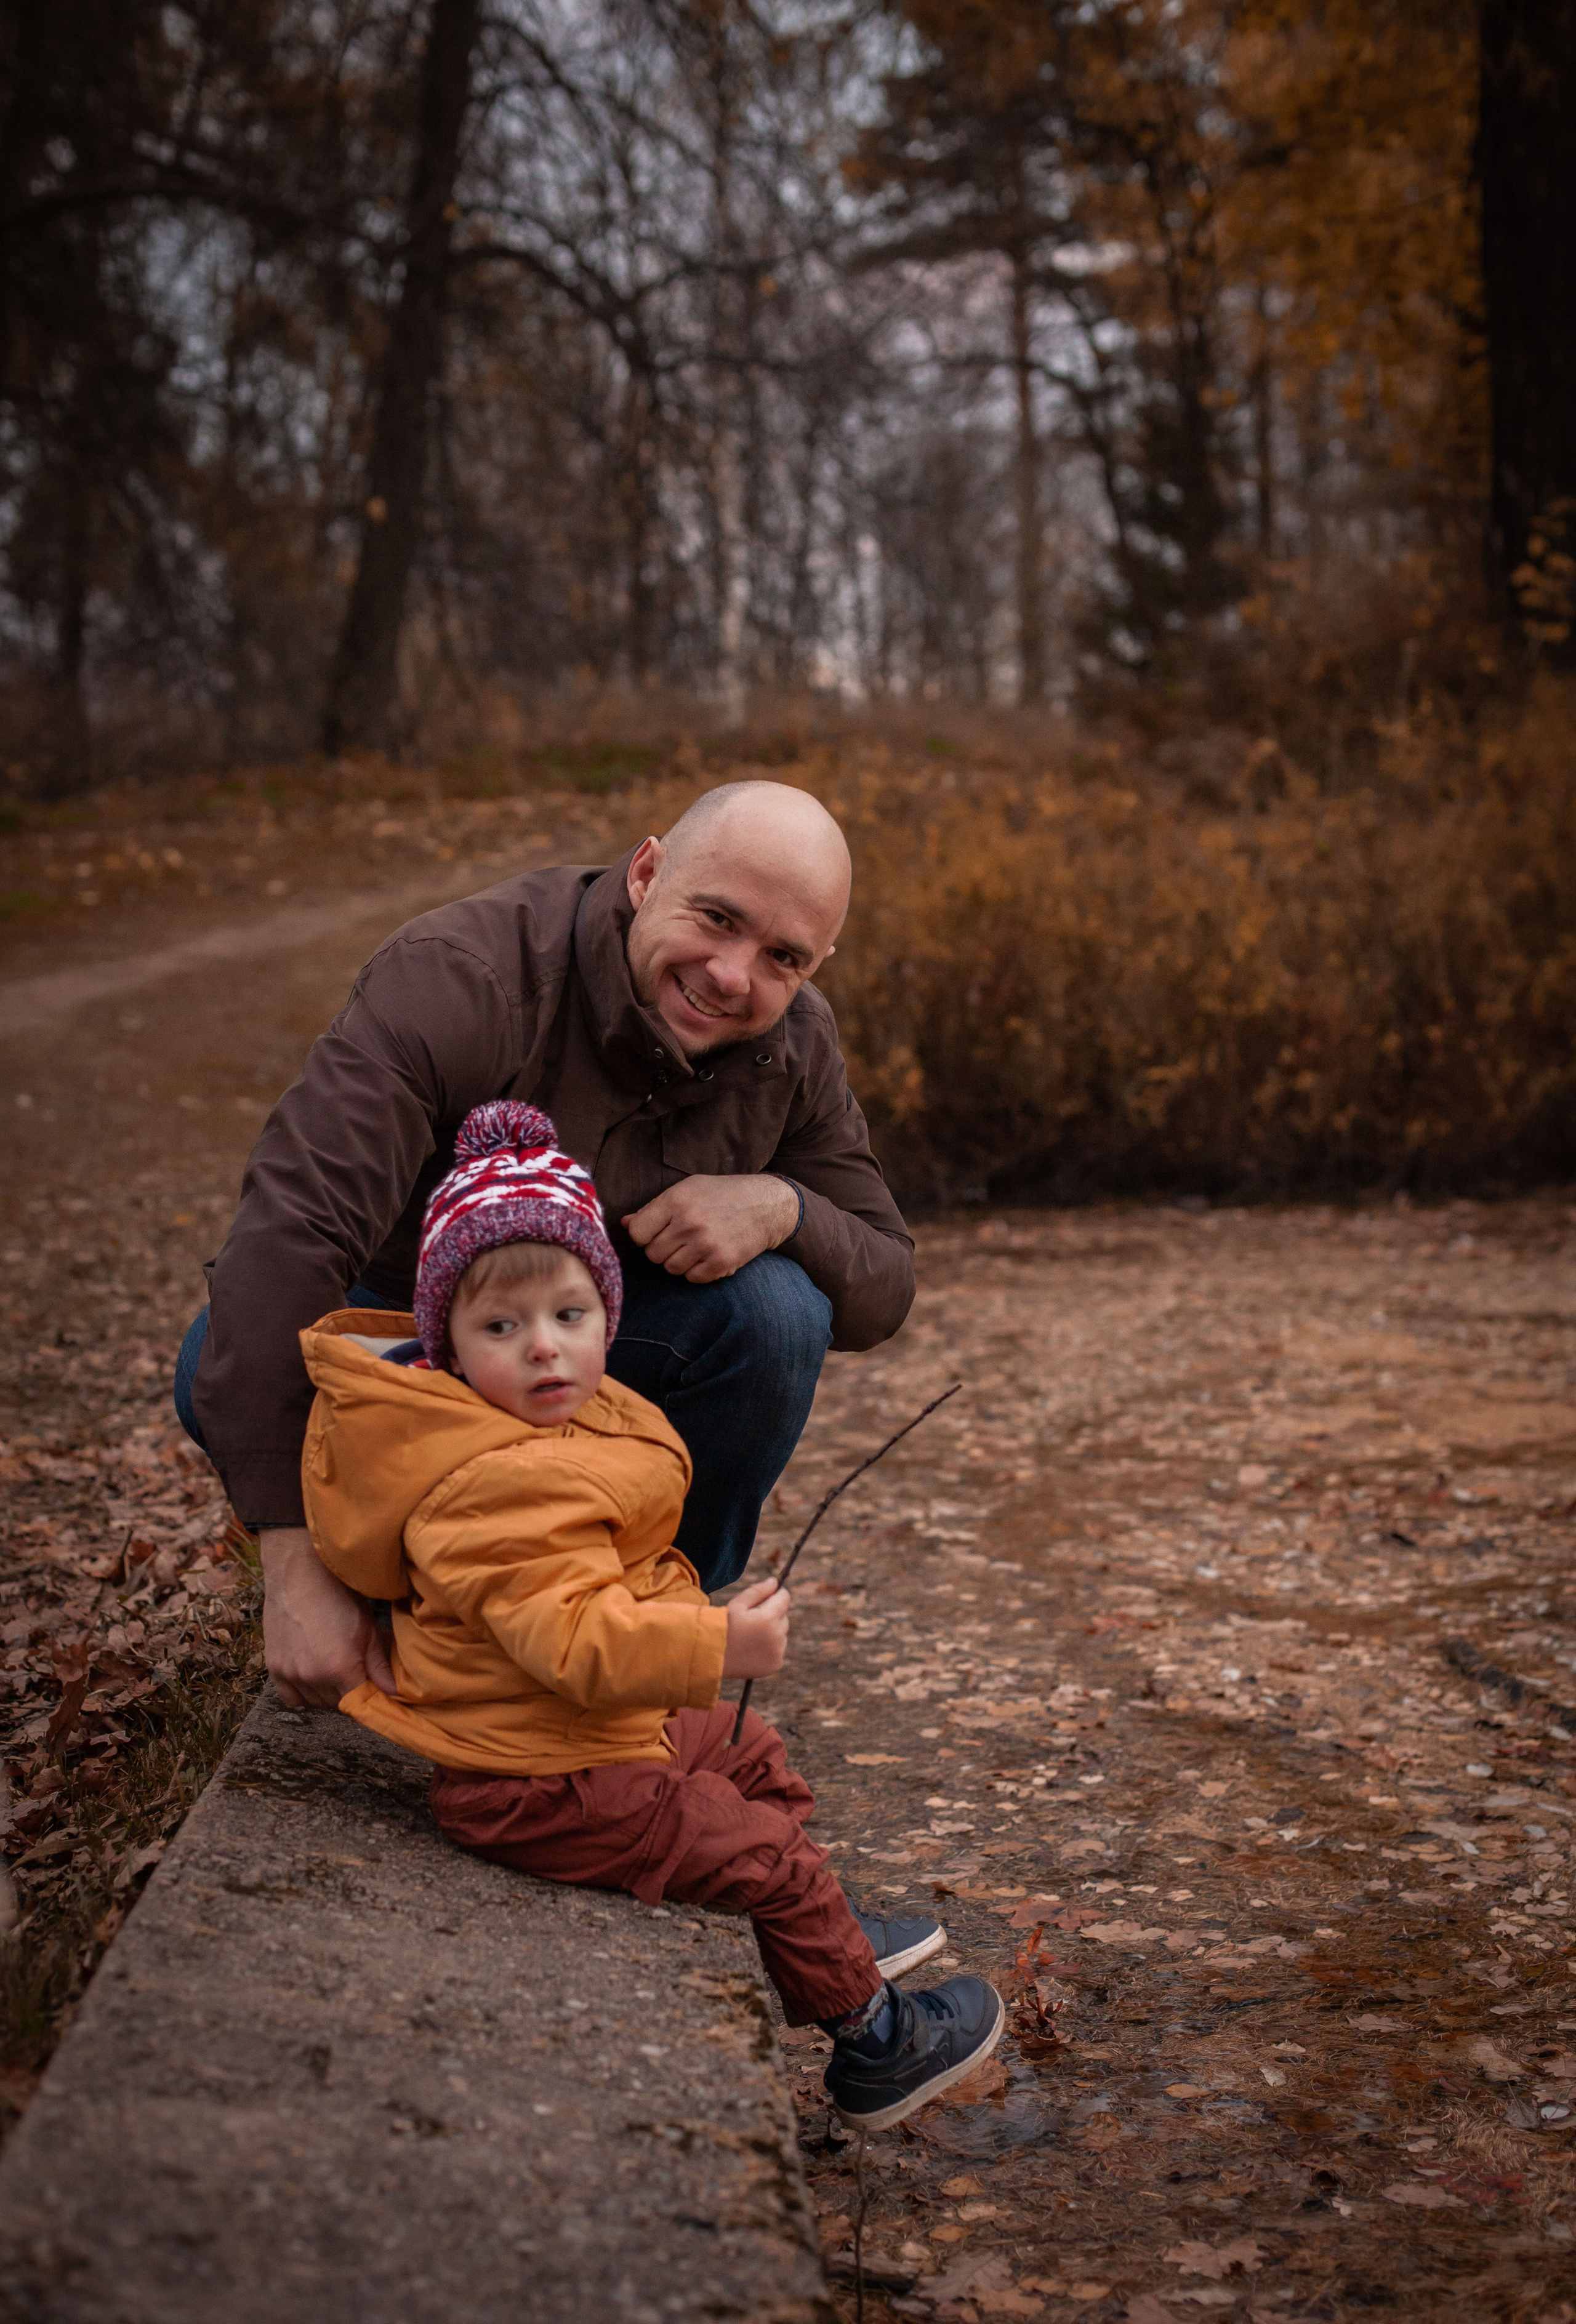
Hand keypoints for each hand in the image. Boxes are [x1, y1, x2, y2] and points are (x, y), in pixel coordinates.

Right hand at [260, 1528, 396, 1708]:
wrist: (299, 1574)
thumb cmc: (338, 1597)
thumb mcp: (367, 1628)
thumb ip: (379, 1665)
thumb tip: (393, 1693)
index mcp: (340, 1667)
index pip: (359, 1704)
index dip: (368, 1699)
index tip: (374, 1691)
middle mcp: (312, 1676)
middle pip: (337, 1705)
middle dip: (349, 1694)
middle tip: (356, 1673)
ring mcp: (290, 1674)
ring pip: (315, 1702)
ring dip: (327, 1694)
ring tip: (334, 1669)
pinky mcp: (273, 1668)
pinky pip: (291, 1698)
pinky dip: (303, 1693)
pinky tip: (312, 1675)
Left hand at [623, 1174, 798, 1282]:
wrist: (767, 1205)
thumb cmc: (723, 1194)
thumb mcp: (688, 1189)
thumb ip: (654, 1208)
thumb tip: (624, 1223)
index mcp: (675, 1200)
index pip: (637, 1233)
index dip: (644, 1236)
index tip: (657, 1232)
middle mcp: (688, 1222)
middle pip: (653, 1254)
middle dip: (663, 1249)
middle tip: (682, 1239)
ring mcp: (706, 1244)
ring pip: (671, 1269)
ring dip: (680, 1261)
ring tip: (697, 1246)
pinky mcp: (721, 1262)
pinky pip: (693, 1278)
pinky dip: (698, 1271)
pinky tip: (710, 1255)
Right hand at [721, 1576, 790, 1679]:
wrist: (711, 1657)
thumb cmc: (722, 1626)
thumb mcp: (737, 1604)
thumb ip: (758, 1591)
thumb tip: (775, 1582)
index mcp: (768, 1618)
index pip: (785, 1598)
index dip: (776, 1595)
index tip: (766, 1597)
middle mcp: (777, 1636)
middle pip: (784, 1617)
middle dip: (773, 1614)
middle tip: (752, 1620)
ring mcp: (777, 1652)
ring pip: (782, 1634)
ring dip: (772, 1632)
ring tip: (751, 1636)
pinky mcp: (775, 1665)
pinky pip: (778, 1650)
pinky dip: (770, 1648)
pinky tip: (753, 1648)